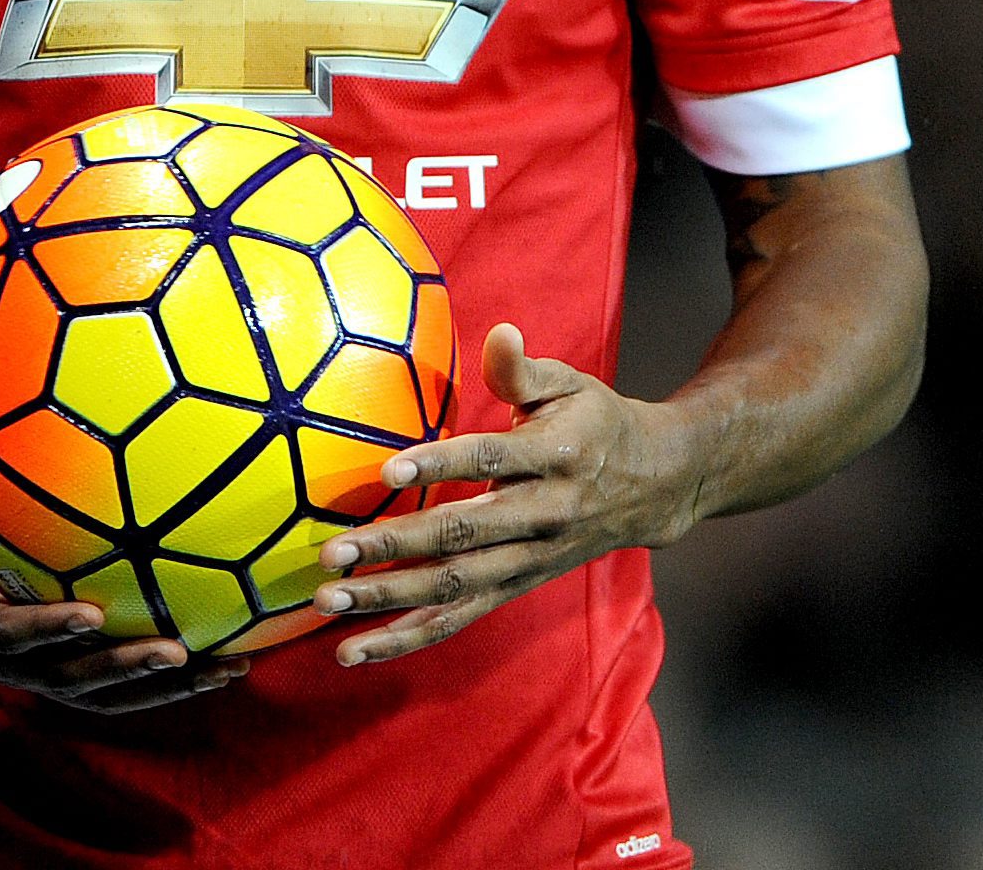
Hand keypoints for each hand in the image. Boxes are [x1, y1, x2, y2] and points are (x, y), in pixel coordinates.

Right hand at [0, 495, 248, 711]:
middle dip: (123, 670)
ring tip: (228, 668)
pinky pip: (113, 684)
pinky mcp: (54, 667)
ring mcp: (30, 671)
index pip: (6, 635)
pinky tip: (222, 655)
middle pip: (67, 682)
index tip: (91, 613)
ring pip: (100, 696)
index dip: (45, 630)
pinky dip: (165, 679)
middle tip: (180, 652)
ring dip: (163, 688)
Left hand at [313, 323, 703, 664]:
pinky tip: (355, 650)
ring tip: (330, 600)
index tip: (388, 470)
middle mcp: (543, 516)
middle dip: (394, 547)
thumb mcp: (571, 385)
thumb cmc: (596, 423)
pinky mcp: (517, 586)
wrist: (653, 485)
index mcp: (556, 457)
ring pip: (455, 587)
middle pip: (462, 535)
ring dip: (389, 599)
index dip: (440, 465)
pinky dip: (407, 638)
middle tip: (333, 552)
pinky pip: (459, 618)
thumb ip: (523, 369)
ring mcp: (530, 560)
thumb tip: (498, 332)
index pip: (491, 461)